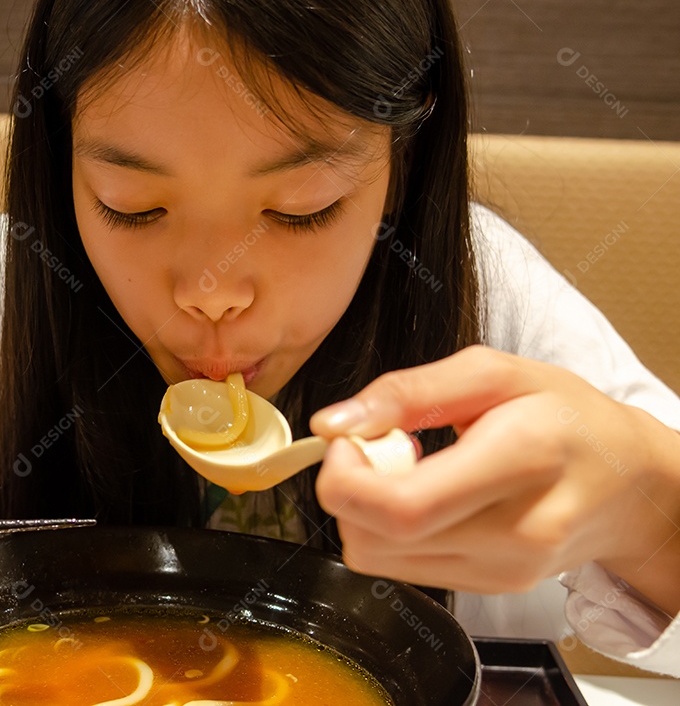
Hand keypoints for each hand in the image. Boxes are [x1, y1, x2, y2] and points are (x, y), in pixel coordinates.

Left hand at [309, 346, 679, 612]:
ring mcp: (503, 570)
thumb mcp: (493, 373)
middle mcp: (515, 531)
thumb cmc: (565, 418)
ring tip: (409, 470)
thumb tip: (332, 423)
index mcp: (521, 459)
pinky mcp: (489, 589)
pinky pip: (399, 566)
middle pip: (376, 539)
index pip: (402, 507)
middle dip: (348, 489)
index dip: (346, 477)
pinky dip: (390, 530)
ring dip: (366, 512)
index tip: (349, 440)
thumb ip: (407, 392)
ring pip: (377, 558)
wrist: (629, 484)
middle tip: (378, 447)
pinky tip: (426, 496)